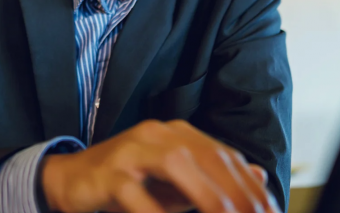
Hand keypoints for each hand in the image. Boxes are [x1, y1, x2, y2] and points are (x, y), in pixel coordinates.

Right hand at [41, 119, 279, 212]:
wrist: (69, 180)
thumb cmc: (127, 184)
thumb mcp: (174, 185)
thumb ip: (212, 181)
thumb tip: (257, 177)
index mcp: (177, 134)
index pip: (225, 156)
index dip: (250, 186)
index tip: (269, 211)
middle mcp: (157, 135)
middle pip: (207, 157)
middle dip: (236, 193)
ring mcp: (131, 150)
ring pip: (176, 164)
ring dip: (206, 195)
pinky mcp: (107, 173)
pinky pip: (134, 192)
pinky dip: (154, 211)